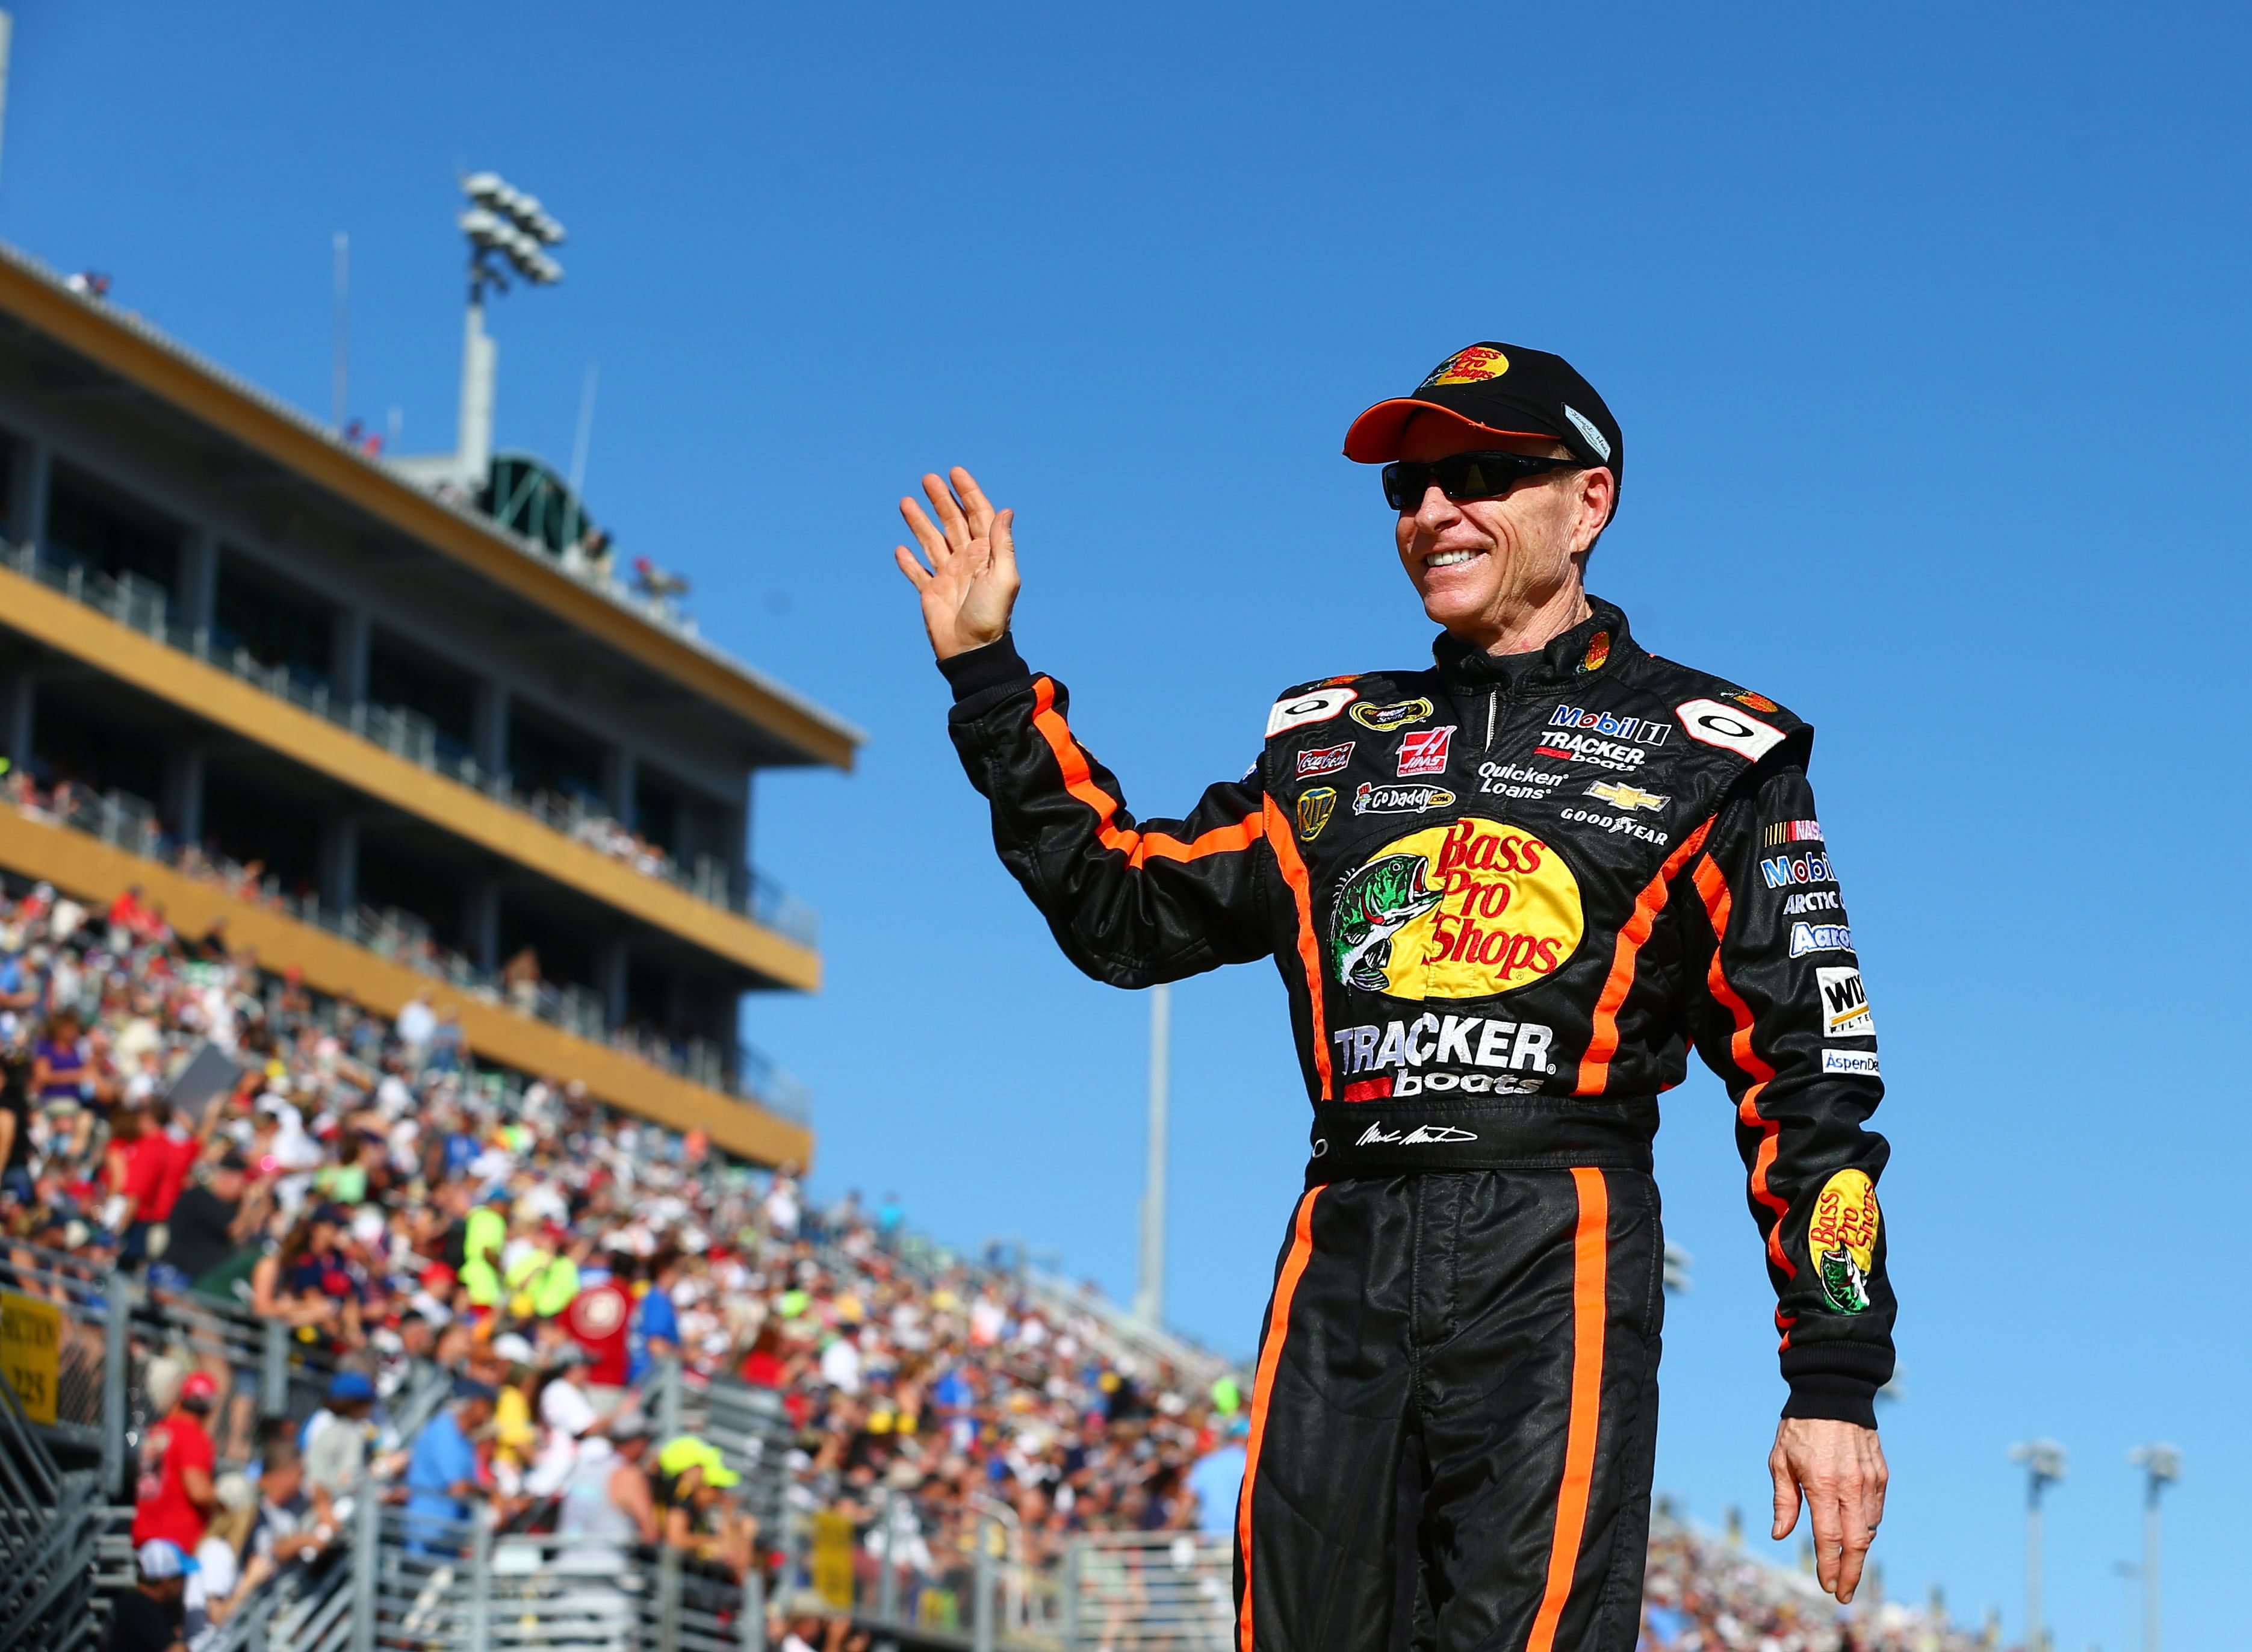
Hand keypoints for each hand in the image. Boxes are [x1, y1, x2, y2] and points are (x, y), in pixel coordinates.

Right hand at [894, 467, 1019, 660]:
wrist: (971, 650)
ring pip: (931, 541)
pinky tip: (900, 549)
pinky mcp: (931, 593)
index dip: (968, 492)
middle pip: (953, 522)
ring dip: (919, 522)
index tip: (955, 472)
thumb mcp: (1004, 577)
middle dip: (942, 499)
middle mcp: (967, 560)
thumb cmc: (991, 616)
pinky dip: (908, 562)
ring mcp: (948, 576)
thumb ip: (1003, 544)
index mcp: (987, 554)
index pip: (978, 515)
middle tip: (928, 479)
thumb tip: (1005, 511)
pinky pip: (917, 573)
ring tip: (906, 502)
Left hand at [1769, 1416, 1887, 1603]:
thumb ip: (1784, 1500)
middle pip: (1857, 1543)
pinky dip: (1868, 1528)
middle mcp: (1850, 1486)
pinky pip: (1876, 1511)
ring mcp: (1869, 1481)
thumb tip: (1780, 1535)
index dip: (1829, 1566)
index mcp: (1822, 1484)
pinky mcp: (1880, 1475)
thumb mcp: (1780, 1461)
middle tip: (1844, 1594)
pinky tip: (1856, 1535)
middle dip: (1851, 1573)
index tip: (1827, 1586)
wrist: (1833, 1394)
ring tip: (1846, 1566)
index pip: (1828, 1537)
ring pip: (1869, 1529)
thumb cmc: (1799, 1428)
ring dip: (1859, 1552)